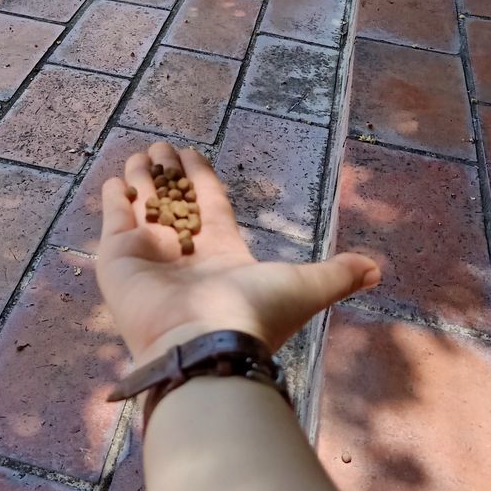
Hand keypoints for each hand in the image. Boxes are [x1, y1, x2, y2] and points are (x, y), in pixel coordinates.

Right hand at [98, 141, 379, 366]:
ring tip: (142, 153)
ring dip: (143, 180)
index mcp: (221, 253)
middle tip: (161, 146)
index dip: (202, 179)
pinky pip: (114, 223)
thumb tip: (376, 270)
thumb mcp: (304, 287)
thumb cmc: (253, 314)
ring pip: (144, 208)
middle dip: (169, 174)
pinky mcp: (119, 261)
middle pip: (175, 203)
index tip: (194, 153)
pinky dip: (114, 202)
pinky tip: (117, 182)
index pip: (210, 205)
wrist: (205, 345)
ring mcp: (149, 258)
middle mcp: (184, 255)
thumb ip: (336, 275)